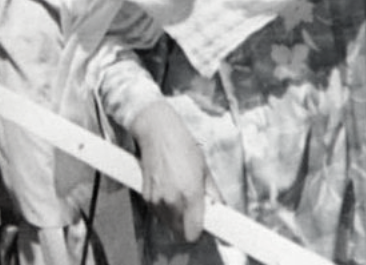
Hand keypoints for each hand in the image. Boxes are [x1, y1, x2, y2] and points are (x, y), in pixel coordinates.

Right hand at [131, 100, 214, 243]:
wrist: (157, 132)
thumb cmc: (182, 145)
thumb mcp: (204, 169)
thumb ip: (213, 194)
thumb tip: (219, 208)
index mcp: (190, 195)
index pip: (193, 234)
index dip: (201, 233)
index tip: (206, 228)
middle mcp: (172, 201)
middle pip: (180, 233)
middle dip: (189, 227)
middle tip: (196, 213)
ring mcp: (157, 200)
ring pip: (169, 225)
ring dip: (177, 219)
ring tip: (182, 199)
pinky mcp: (146, 196)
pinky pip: (159, 213)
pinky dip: (165, 210)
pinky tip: (170, 193)